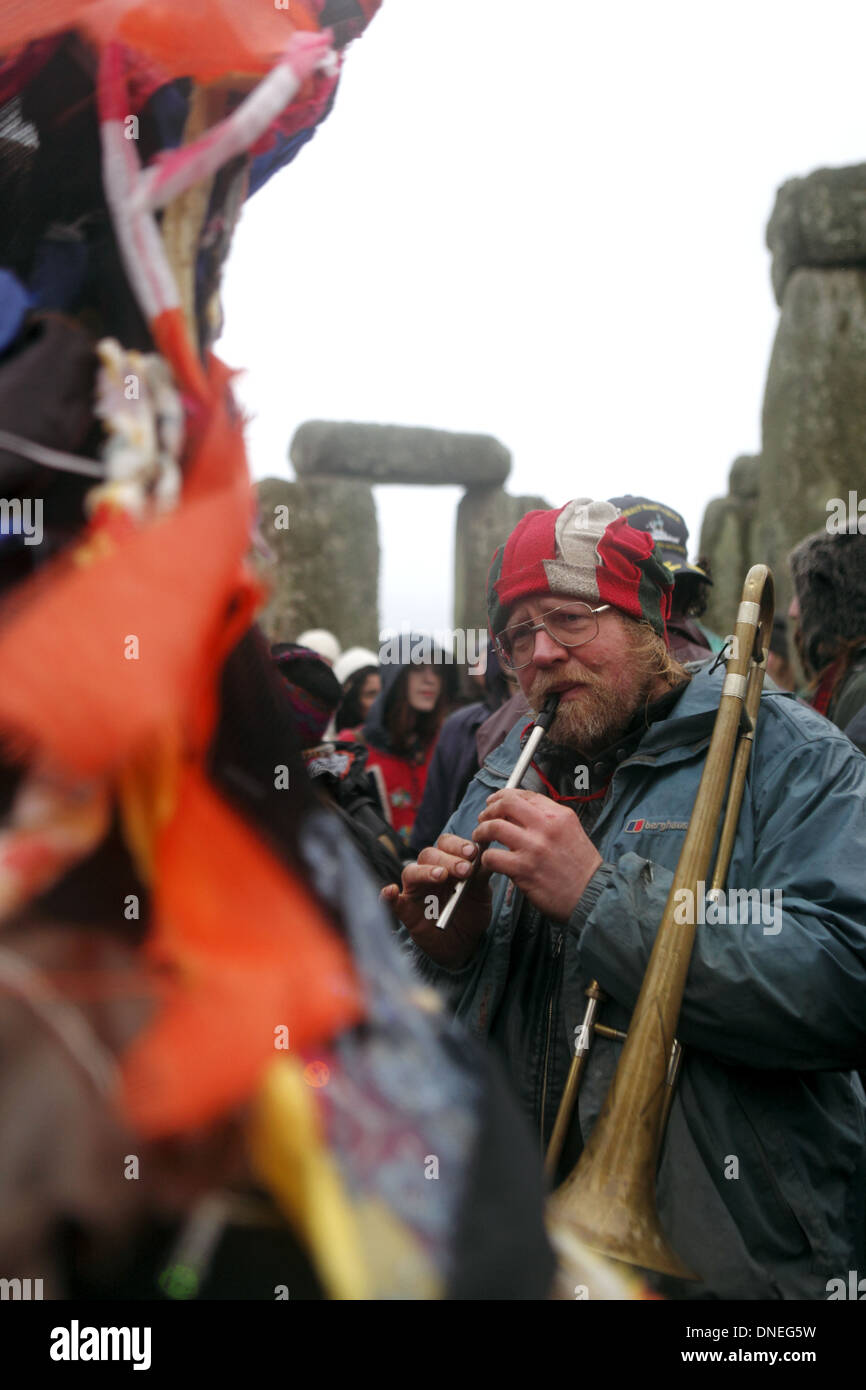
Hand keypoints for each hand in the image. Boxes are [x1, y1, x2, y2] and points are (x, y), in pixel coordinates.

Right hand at [380, 833, 492, 968]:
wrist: (464, 944)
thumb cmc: (470, 913)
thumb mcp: (482, 893)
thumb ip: (481, 875)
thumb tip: (488, 856)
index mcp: (447, 862)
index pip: (447, 844)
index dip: (458, 845)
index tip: (473, 852)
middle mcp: (428, 871)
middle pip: (429, 855)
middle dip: (448, 859)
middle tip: (464, 870)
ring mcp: (415, 891)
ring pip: (411, 872)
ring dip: (424, 871)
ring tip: (440, 875)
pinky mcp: (405, 911)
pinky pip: (392, 902)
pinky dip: (388, 896)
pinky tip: (391, 891)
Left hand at [473, 788, 601, 921]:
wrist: (592, 895)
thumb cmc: (581, 868)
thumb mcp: (571, 832)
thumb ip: (547, 821)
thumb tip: (518, 815)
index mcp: (559, 815)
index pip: (524, 795)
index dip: (504, 796)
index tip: (495, 802)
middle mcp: (546, 826)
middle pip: (506, 803)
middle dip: (489, 809)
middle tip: (483, 818)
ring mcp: (534, 847)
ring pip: (494, 827)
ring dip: (481, 832)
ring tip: (480, 838)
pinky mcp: (524, 869)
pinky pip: (492, 856)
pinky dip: (486, 858)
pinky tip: (489, 861)